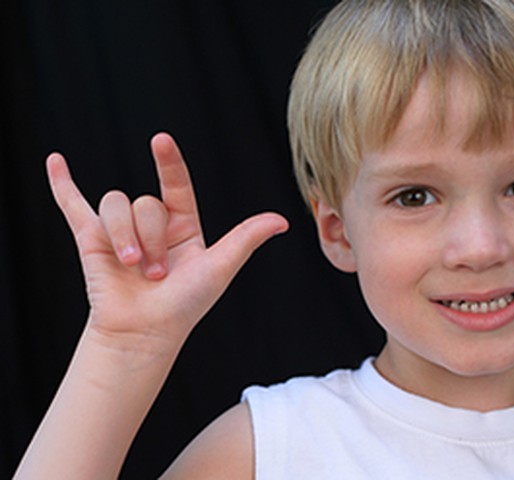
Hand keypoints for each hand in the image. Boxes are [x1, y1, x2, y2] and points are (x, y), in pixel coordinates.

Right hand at [47, 133, 287, 347]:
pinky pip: (75, 205)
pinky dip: (63, 185)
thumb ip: (246, 238)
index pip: (176, 184)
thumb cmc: (186, 304)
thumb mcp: (220, 267)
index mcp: (183, 225)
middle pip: (145, 203)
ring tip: (131, 267)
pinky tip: (55, 162)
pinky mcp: (90, 239)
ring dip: (124, 236)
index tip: (161, 141)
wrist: (145, 333)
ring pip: (117, 205)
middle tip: (157, 272)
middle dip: (151, 238)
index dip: (169, 162)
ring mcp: (120, 229)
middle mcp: (152, 224)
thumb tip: (281, 220)